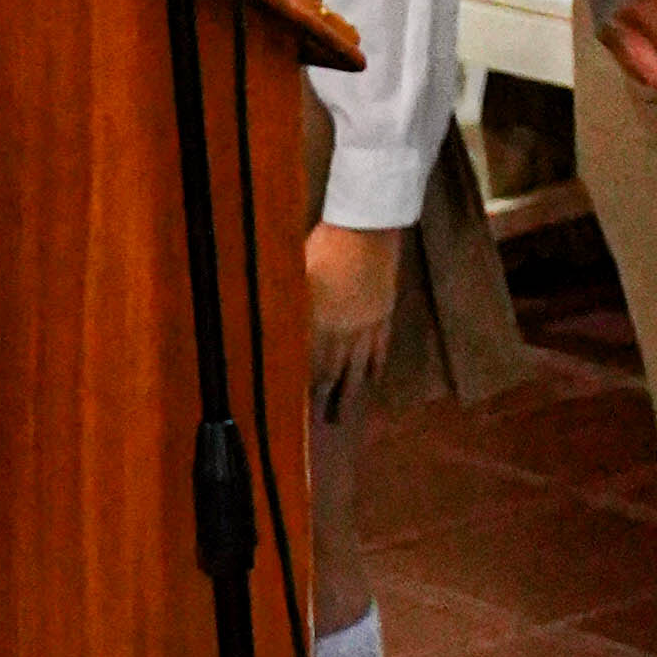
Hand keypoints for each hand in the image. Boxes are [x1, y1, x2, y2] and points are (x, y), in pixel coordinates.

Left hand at [305, 216, 403, 422]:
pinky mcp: (384, 316)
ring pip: (357, 369)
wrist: (367, 229)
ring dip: (349, 395)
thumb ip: (287, 306)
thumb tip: (272, 327)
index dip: (299, 389)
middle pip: (332, 373)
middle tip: (318, 427)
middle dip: (323, 401)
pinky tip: (371, 381)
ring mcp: (366, 326)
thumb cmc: (324, 245)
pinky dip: (374, 368)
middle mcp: (341, 332)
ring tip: (343, 416)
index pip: (306, 364)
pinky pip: (379, 349)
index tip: (292, 411)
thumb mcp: (294, 274)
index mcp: (316, 322)